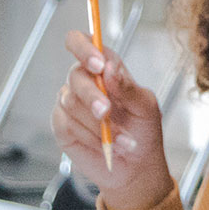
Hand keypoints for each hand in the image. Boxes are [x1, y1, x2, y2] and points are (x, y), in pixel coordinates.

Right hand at [51, 30, 172, 209]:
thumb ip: (128, 88)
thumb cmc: (144, 131)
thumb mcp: (145, 108)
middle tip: (107, 113)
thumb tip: (110, 68)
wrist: (136, 167)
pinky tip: (107, 145)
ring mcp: (71, 103)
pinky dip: (89, 136)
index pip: (82, 42)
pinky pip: (66, 124)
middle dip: (93, 96)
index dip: (84, 47)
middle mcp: (85, 82)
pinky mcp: (62, 126)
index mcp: (106, 69)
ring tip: (121, 139)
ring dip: (97, 124)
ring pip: (70, 102)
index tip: (98, 64)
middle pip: (75, 75)